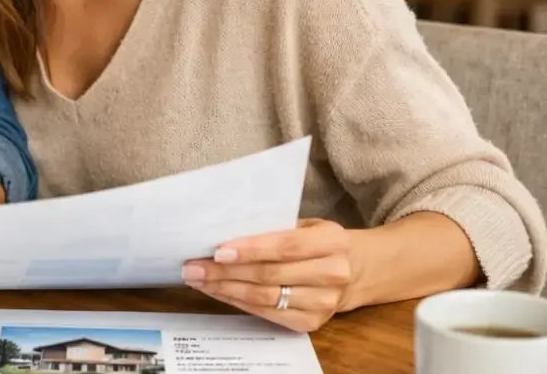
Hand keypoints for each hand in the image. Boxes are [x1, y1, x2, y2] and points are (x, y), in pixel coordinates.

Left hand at [182, 219, 356, 331]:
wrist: (353, 270)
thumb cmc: (315, 241)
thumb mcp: (303, 224)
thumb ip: (271, 228)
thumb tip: (220, 233)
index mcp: (333, 241)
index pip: (286, 246)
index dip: (251, 250)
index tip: (217, 251)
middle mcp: (333, 274)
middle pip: (269, 275)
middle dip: (225, 271)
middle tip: (193, 266)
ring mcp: (324, 303)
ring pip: (264, 297)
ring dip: (225, 289)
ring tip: (198, 279)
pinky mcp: (311, 323)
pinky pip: (266, 314)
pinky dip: (237, 302)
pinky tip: (218, 292)